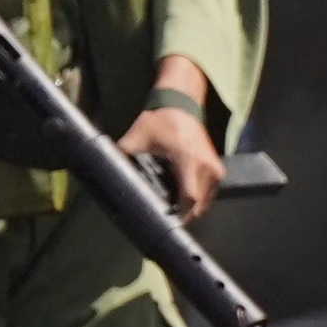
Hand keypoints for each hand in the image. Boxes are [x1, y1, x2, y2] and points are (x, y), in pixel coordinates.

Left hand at [119, 103, 224, 223]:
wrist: (182, 104)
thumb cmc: (160, 121)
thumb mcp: (137, 137)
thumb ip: (123, 155)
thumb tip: (108, 172)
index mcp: (188, 160)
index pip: (189, 197)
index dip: (178, 214)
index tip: (165, 223)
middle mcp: (206, 167)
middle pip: (198, 204)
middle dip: (182, 215)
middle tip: (165, 222)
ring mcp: (215, 168)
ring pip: (205, 201)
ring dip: (190, 209)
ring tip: (173, 214)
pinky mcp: (217, 169)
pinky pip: (209, 193)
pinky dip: (197, 200)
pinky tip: (181, 202)